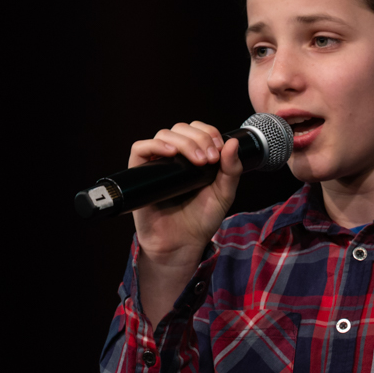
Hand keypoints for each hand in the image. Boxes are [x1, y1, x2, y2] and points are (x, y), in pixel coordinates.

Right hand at [129, 121, 242, 263]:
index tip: (219, 151)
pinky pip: (140, 148)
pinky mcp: (140, 173)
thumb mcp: (224, 194)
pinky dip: (155, 145)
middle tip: (210, 159)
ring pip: (164, 134)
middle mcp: (174, 157)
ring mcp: (156, 164)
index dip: (209, 133)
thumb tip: (233, 142)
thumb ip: (231, 170)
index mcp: (192, 156)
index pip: (197, 130)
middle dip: (200, 139)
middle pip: (181, 129)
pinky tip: (171, 153)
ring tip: (198, 161)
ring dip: (184, 142)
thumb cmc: (201, 220)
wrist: (182, 244)